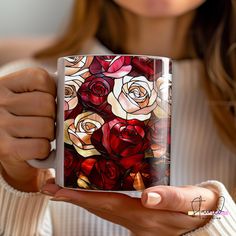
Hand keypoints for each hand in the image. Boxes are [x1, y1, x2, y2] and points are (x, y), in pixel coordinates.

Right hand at [0, 68, 55, 191]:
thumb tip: (65, 90)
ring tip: (39, 136)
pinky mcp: (5, 149)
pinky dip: (43, 150)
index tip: (47, 101)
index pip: (40, 78)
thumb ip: (40, 91)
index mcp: (3, 85)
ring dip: (48, 135)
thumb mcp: (20, 100)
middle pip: (47, 104)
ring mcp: (0, 125)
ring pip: (46, 126)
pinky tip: (35, 149)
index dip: (51, 91)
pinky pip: (40, 146)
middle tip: (44, 122)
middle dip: (52, 116)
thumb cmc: (17, 123)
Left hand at [42, 181, 217, 235]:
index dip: (80, 197)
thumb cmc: (201, 208)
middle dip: (71, 198)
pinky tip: (90, 192)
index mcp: (146, 216)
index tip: (57, 190)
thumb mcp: (192, 200)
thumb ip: (171, 198)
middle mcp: (136, 221)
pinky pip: (112, 208)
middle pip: (98, 208)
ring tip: (62, 188)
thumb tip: (147, 197)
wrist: (208, 219)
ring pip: (103, 209)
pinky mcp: (139, 218)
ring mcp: (136, 222)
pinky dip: (96, 200)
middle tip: (49, 186)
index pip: (106, 204)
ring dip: (81, 199)